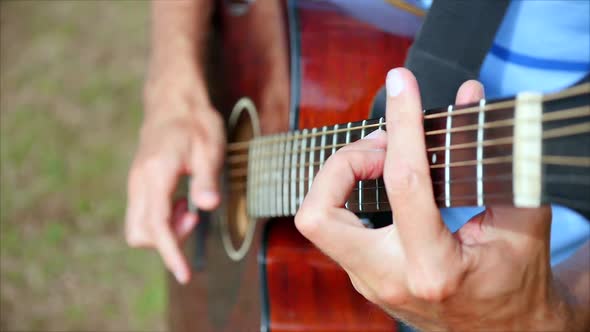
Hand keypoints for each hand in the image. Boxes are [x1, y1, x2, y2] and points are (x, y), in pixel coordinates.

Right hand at [125, 68, 224, 283]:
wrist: (173, 100)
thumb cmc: (196, 121)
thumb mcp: (210, 147)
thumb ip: (206, 178)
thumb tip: (207, 207)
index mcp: (156, 173)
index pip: (157, 225)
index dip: (170, 253)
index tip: (184, 275)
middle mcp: (139, 181)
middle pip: (140, 233)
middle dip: (168, 241)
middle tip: (195, 219)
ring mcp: (136, 182)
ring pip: (139, 226)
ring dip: (165, 230)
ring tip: (190, 208)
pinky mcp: (139, 182)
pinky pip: (144, 213)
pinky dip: (162, 219)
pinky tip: (182, 201)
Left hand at [296, 68, 574, 329]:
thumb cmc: (517, 281)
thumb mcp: (523, 223)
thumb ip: (495, 159)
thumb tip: (467, 96)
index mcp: (434, 269)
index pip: (404, 183)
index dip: (403, 124)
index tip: (402, 84)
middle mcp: (387, 278)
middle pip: (318, 214)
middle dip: (340, 164)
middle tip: (382, 146)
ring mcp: (367, 282)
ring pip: (318, 220)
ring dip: (342, 177)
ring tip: (384, 159)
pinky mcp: (362, 277)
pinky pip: (337, 227)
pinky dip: (352, 192)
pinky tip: (384, 180)